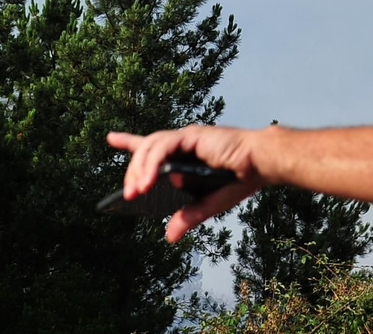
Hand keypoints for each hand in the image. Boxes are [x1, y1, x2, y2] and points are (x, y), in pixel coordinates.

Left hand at [107, 124, 269, 241]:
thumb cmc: (240, 179)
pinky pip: (162, 147)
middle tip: (128, 195)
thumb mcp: (209, 204)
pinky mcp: (191, 136)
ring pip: (149, 146)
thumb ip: (189, 217)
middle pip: (145, 150)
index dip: (129, 141)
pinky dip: (151, 164)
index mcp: (186, 156)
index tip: (111, 137)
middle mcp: (183, 143)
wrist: (261, 164)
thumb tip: (169, 237)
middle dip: (132, 172)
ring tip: (134, 193)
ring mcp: (186, 138)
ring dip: (138, 169)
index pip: (152, 147)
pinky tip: (148, 182)